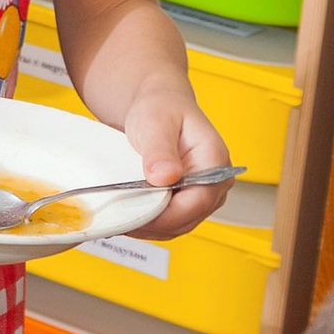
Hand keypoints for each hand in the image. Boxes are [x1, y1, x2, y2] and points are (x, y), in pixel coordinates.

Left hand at [119, 86, 233, 240]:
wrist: (158, 106)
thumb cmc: (160, 108)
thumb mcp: (155, 122)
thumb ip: (160, 150)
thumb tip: (166, 177)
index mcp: (215, 162)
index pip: (198, 201)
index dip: (166, 214)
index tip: (135, 215)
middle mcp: (214, 183)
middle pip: (187, 219)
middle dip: (152, 224)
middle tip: (118, 219)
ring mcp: (201, 194)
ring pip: (177, 226)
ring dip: (147, 227)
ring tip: (118, 218)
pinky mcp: (186, 200)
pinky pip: (169, 222)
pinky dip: (147, 223)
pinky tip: (126, 216)